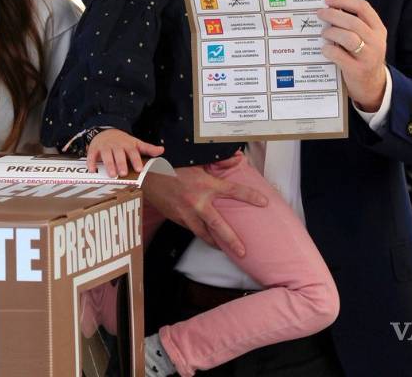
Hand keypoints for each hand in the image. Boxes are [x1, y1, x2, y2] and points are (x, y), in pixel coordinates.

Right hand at [86, 128, 164, 177]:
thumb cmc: (123, 141)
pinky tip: (93, 170)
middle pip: (119, 154)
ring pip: (106, 155)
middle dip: (121, 163)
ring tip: (111, 175)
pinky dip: (91, 162)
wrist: (105, 130)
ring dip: (109, 164)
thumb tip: (162, 150)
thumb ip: (148, 148)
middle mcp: (116, 145)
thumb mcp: (136, 143)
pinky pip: (92, 156)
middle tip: (123, 173)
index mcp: (127, 145)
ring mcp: (105, 147)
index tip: (139, 169)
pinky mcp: (94, 149)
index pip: (132, 152)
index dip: (136, 160)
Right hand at [141, 153, 267, 256]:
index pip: (233, 191)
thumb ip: (218, 161)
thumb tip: (237, 159)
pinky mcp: (177, 219)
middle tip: (243, 252)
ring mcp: (186, 213)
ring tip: (225, 250)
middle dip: (232, 241)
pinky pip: (192, 229)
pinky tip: (207, 237)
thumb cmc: (172, 164)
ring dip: (216, 243)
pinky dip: (201, 234)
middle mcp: (197, 202)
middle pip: (219, 226)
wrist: (147, 175)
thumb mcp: (196, 159)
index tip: (264, 203)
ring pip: (204, 234)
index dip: (250, 196)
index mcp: (205, 185)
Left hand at [317, 0, 387, 111]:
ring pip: (347, 37)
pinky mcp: (358, 70)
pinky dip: (328, 50)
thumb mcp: (367, 39)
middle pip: (353, 22)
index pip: (363, 8)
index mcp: (378, 30)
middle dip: (333, 15)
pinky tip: (325, 49)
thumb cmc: (364, 57)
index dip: (344, 1)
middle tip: (320, 14)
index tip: (328, 0)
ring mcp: (368, 57)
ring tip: (324, 33)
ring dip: (331, 32)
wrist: (373, 85)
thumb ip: (354, 25)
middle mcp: (376, 42)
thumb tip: (330, 9)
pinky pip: (339, 55)